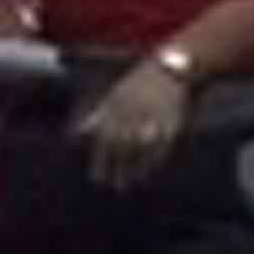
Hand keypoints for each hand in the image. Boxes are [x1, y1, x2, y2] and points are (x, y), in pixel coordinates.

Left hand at [80, 61, 188, 188]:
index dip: (100, 160)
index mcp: (116, 104)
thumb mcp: (116, 94)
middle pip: (120, 145)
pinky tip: (150, 172)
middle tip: (115, 186)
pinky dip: (155, 160)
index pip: (104, 137)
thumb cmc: (143, 83)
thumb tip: (78, 133)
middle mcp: (132, 110)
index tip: (98, 179)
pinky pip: (162, 144)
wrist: (175, 66)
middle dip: (116, 168)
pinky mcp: (171, 120)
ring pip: (140, 147)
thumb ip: (99, 115)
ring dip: (134, 168)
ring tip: (130, 183)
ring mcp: (152, 114)